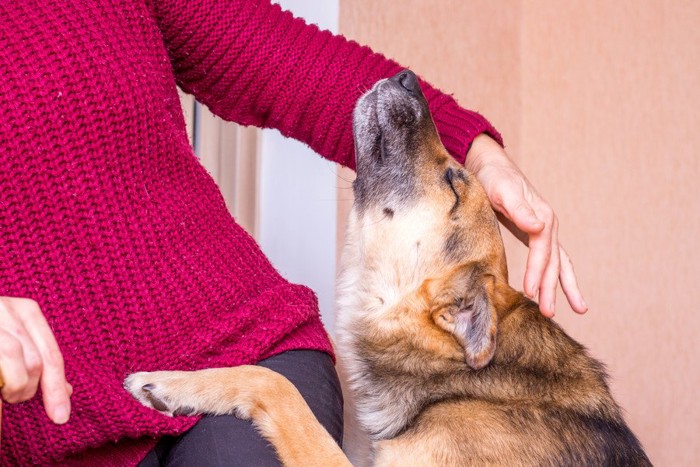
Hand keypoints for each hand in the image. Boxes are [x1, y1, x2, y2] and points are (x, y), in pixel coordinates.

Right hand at [0, 297, 71, 423]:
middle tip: (15, 397)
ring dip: (12, 387)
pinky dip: (0, 383)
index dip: (56, 390)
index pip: (51, 356)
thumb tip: (65, 390)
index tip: (60, 417)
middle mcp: (7, 310)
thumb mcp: (17, 334)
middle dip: (28, 390)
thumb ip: (39, 357)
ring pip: (12, 361)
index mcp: (27, 311)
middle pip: (34, 363)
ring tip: (3, 392)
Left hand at [464, 135, 587, 316]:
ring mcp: (543, 229)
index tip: (529, 293)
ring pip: (558, 262)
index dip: (537, 272)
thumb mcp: (502, 190)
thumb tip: (539, 227)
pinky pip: (549, 258)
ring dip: (562, 286)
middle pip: (554, 261)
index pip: (542, 251)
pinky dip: (554, 275)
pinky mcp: (534, 233)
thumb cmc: (494, 178)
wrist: (490, 165)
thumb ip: (519, 209)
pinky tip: (553, 289)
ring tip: (575, 309)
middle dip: (552, 288)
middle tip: (549, 313)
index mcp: (542, 217)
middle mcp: (547, 224)